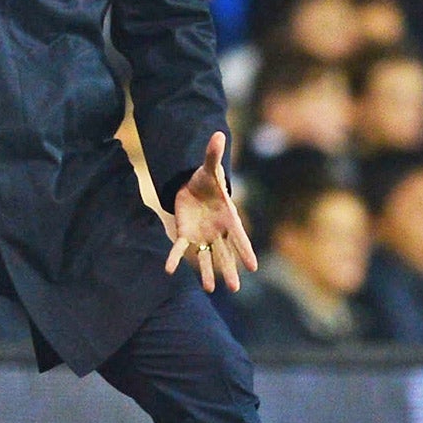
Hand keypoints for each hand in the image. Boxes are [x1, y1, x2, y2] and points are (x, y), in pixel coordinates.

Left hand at [164, 132, 257, 293]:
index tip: (254, 267)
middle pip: (225, 253)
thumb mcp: (209, 167)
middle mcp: (218, 231)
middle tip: (235, 288)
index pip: (240, 237)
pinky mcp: (185, 234)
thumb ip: (213, 154)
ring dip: (207, 272)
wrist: (192, 186)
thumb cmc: (207, 179)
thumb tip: (218, 133)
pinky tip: (168, 271)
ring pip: (206, 256)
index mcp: (229, 217)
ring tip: (210, 289)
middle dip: (229, 270)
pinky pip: (180, 249)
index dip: (245, 251)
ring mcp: (202, 235)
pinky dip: (174, 258)